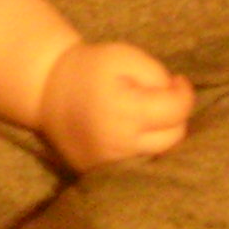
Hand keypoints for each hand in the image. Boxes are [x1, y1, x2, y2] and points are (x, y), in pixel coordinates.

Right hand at [38, 41, 192, 169]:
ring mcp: (107, 162)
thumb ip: (157, 75)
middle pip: (173, 137)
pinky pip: (135, 162)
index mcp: (124, 111)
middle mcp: (117, 143)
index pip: (177, 111)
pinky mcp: (99, 171)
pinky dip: (140, 147)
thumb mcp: (125, 56)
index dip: (183, 93)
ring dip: (159, 133)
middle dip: (174, 115)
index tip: (177, 81)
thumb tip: (175, 97)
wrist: (44, 90)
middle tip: (159, 98)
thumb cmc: (88, 68)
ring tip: (145, 114)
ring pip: (156, 153)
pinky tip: (131, 129)